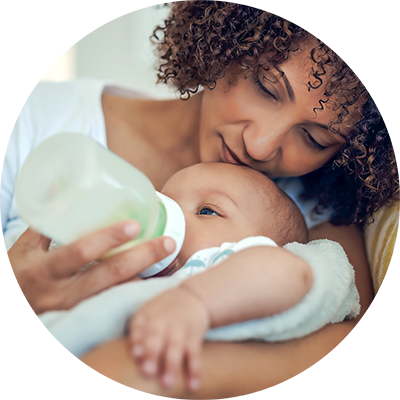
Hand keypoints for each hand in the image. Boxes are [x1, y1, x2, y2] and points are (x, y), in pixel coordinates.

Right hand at [0, 221, 175, 326]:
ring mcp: (76, 309)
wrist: (4, 314)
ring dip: (148, 275)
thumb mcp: (23, 247)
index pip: (80, 253)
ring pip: (119, 292)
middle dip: (143, 258)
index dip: (107, 239)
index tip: (134, 225)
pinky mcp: (86, 315)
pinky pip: (117, 301)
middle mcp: (62, 294)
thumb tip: (65, 189)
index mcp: (43, 272)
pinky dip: (138, 288)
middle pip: (110, 276)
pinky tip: (158, 276)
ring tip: (172, 259)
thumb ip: (48, 222)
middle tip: (168, 242)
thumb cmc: (15, 274)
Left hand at [128, 286, 209, 391]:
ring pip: (176, 346)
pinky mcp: (194, 335)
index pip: (139, 326)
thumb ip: (137, 334)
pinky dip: (195, 369)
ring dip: (172, 365)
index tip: (136, 355)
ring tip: (167, 384)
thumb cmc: (161, 313)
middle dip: (152, 353)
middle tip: (148, 372)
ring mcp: (180, 327)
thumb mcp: (146, 314)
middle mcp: (163, 319)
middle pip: (156, 335)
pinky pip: (195, 353)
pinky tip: (193, 385)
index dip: (137, 340)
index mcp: (147, 314)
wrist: (191, 296)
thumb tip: (131, 358)